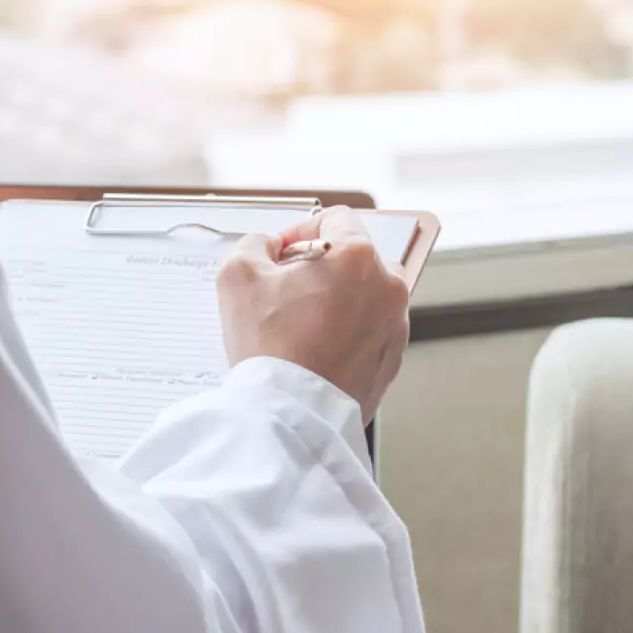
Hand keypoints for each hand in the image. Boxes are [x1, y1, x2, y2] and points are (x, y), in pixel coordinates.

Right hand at [218, 207, 410, 422]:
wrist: (290, 414)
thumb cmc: (269, 346)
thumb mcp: (238, 274)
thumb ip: (254, 244)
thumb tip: (269, 247)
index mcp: (357, 257)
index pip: (335, 218)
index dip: (300, 229)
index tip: (281, 253)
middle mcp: (388, 287)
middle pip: (355, 257)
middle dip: (323, 266)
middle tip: (287, 289)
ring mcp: (395, 326)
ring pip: (365, 296)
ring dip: (337, 300)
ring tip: (300, 325)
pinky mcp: (392, 359)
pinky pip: (369, 331)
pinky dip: (347, 333)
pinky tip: (315, 349)